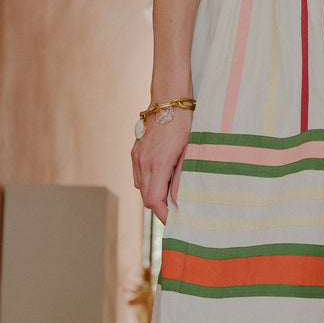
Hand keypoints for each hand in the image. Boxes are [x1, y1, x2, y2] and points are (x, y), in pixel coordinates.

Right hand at [131, 109, 192, 223]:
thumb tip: (180, 202)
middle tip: (176, 212)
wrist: (169, 101)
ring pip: (141, 188)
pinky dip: (148, 183)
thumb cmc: (184, 124)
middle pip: (146, 198)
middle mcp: (143, 163)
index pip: (154, 201)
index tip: (175, 221)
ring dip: (153, 195)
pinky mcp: (135, 152)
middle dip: (160, 208)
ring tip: (170, 195)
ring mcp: (136, 157)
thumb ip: (182, 178)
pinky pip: (138, 176)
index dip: (164, 215)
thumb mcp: (188, 152)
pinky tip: (161, 179)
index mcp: (158, 164)